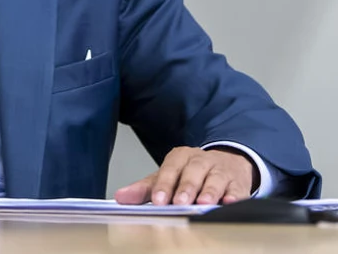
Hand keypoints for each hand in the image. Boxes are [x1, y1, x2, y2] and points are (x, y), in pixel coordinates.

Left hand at [115, 146, 257, 205]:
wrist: (226, 163)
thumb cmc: (191, 173)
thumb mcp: (167, 176)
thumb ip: (144, 188)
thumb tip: (121, 197)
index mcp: (180, 157)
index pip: (170, 169)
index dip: (164, 184)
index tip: (158, 200)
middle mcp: (201, 161)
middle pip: (193, 172)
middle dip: (186, 188)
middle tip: (180, 202)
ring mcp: (221, 171)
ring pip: (215, 179)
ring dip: (210, 192)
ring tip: (203, 204)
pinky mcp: (238, 183)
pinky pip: (237, 189)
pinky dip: (234, 196)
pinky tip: (230, 202)